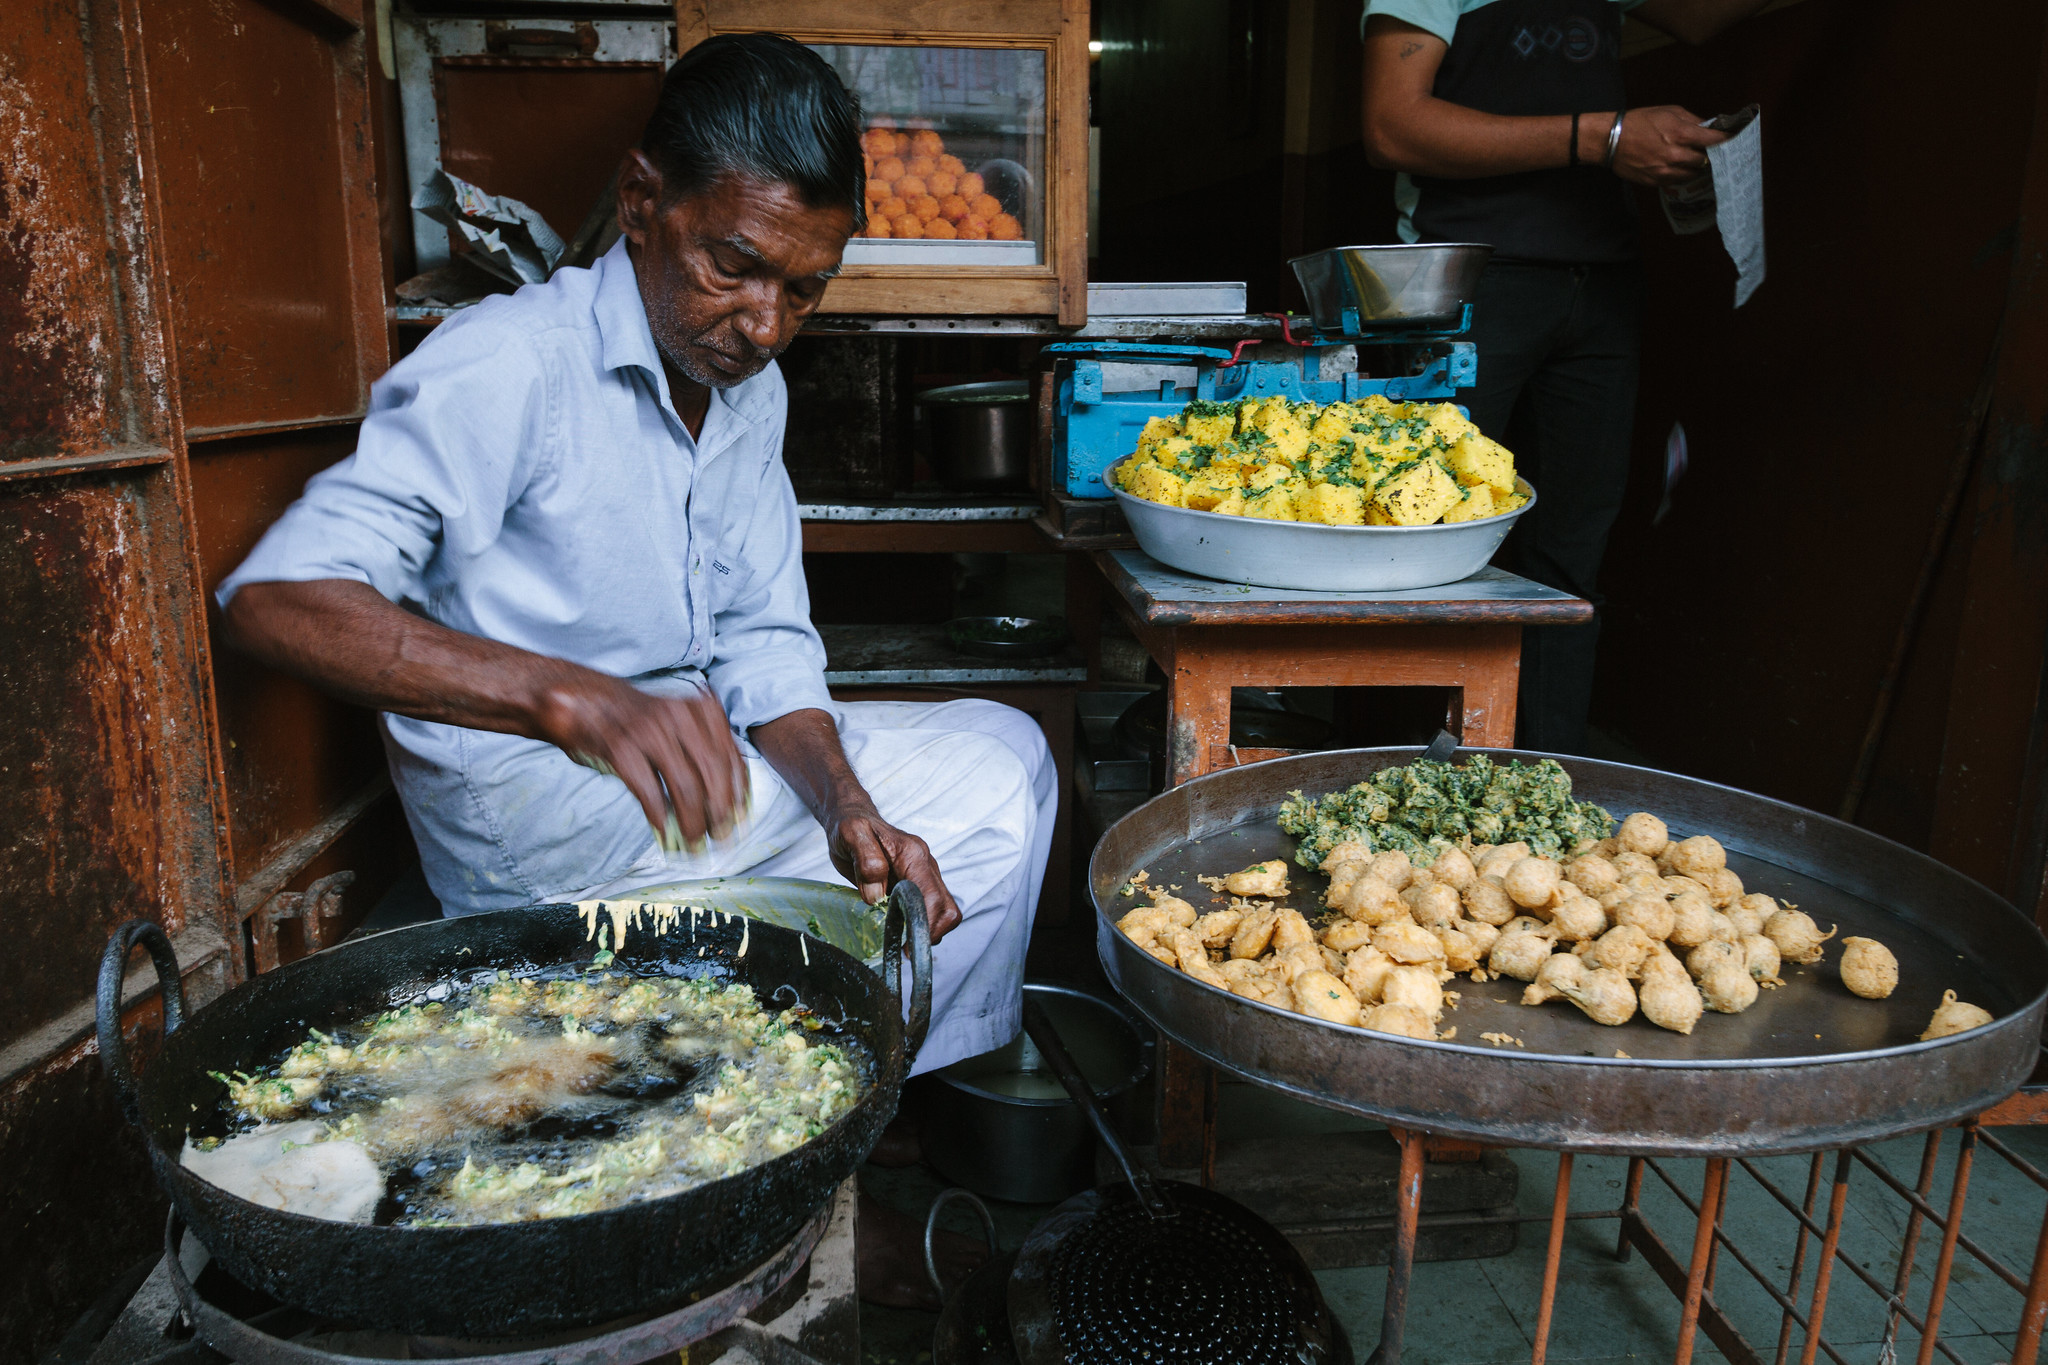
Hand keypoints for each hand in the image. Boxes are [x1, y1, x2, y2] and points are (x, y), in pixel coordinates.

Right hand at [532, 674, 746, 846]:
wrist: (583, 701)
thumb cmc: (638, 721)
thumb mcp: (679, 723)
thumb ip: (705, 750)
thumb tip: (730, 801)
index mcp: (700, 708)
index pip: (731, 757)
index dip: (739, 794)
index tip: (742, 820)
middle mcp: (679, 716)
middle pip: (712, 775)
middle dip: (719, 814)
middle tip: (719, 839)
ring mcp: (649, 732)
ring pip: (686, 788)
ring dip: (692, 823)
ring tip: (693, 845)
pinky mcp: (621, 750)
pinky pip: (650, 792)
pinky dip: (660, 819)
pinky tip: (663, 834)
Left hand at [826, 802, 961, 940]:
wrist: (851, 817)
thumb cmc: (850, 826)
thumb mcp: (850, 834)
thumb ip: (866, 860)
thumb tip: (876, 896)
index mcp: (913, 855)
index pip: (932, 897)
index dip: (924, 926)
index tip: (906, 946)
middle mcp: (925, 865)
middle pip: (947, 909)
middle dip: (930, 933)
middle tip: (904, 949)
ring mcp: (924, 875)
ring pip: (943, 911)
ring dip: (926, 930)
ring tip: (900, 942)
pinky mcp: (918, 884)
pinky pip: (930, 909)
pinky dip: (919, 925)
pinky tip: (899, 931)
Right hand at [1604, 106, 1727, 185]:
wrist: (1609, 140)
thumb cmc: (1639, 121)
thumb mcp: (1668, 112)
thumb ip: (1692, 120)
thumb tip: (1710, 129)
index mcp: (1680, 133)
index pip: (1714, 141)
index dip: (1727, 140)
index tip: (1735, 139)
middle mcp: (1675, 154)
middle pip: (1706, 160)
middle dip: (1711, 155)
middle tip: (1713, 151)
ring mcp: (1665, 171)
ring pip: (1694, 174)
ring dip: (1697, 167)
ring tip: (1696, 159)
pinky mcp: (1656, 181)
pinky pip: (1678, 181)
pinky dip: (1682, 174)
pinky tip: (1680, 167)